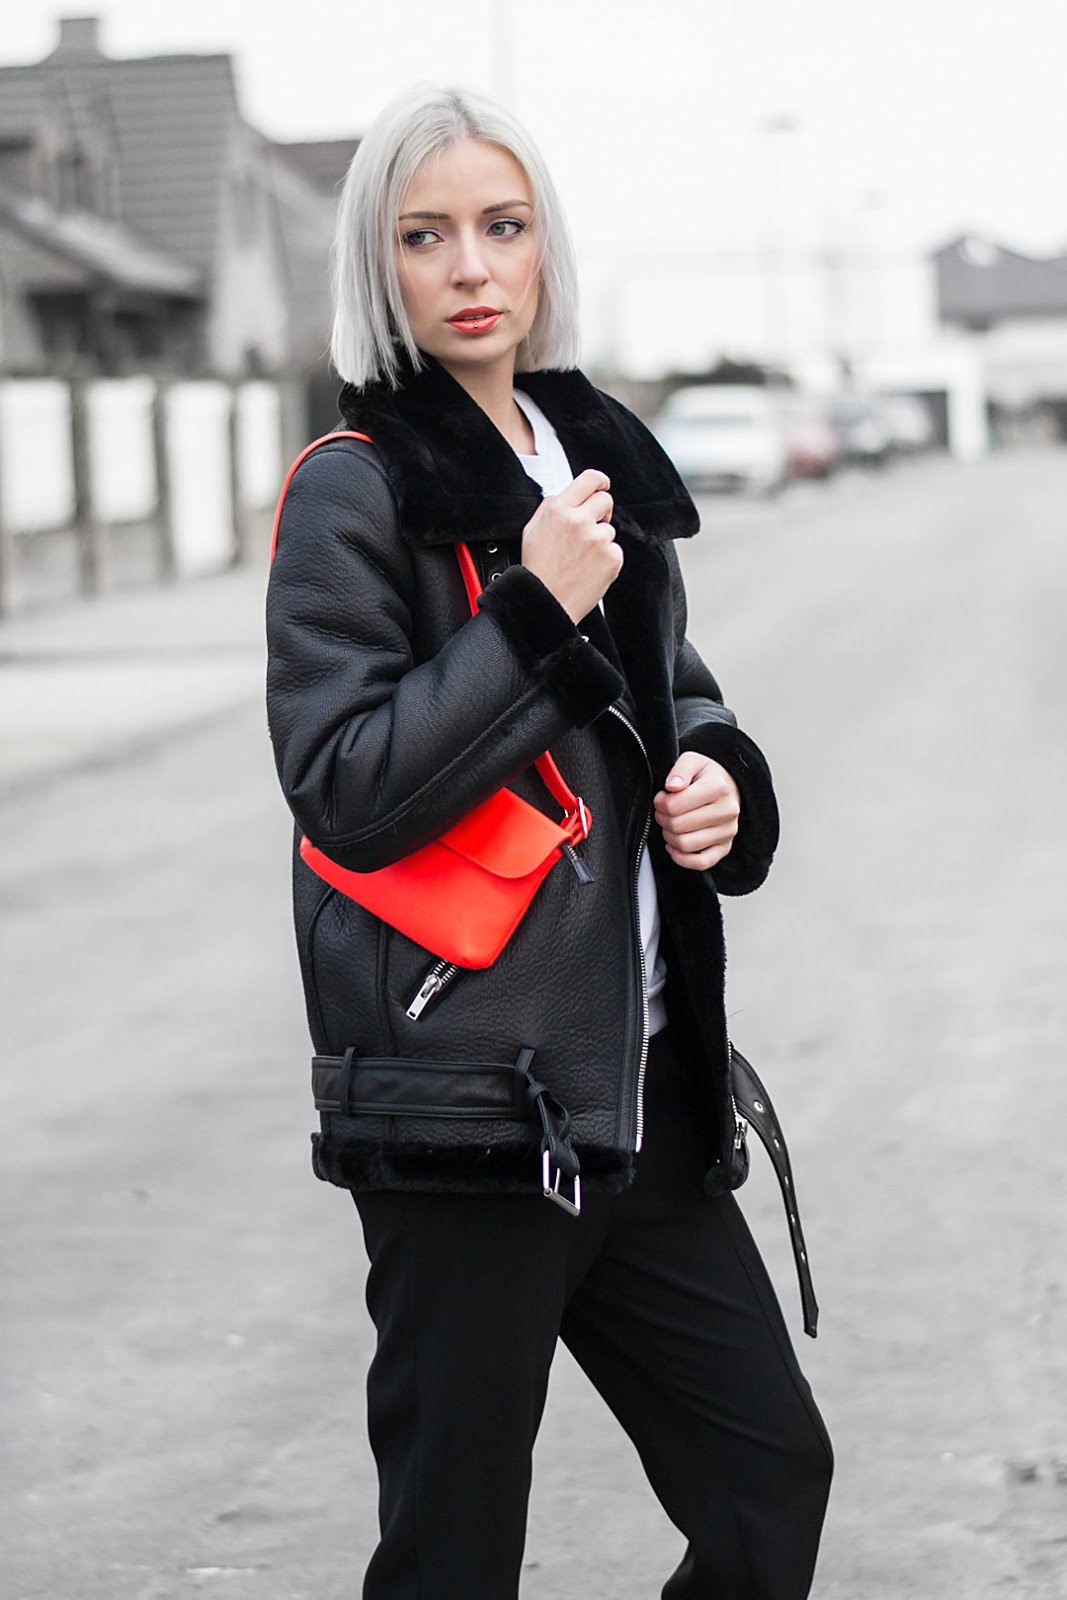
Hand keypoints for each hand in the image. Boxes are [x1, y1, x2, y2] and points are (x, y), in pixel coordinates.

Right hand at [521, 469, 622, 623]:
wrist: (546, 603)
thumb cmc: (538, 570)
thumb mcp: (533, 529)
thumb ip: (551, 506)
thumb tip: (568, 494)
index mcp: (559, 510)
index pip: (590, 479)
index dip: (600, 481)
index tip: (602, 486)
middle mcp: (579, 521)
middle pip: (605, 500)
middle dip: (599, 512)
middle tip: (588, 530)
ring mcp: (598, 539)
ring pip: (609, 529)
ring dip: (599, 540)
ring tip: (580, 558)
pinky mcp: (612, 557)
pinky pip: (615, 550)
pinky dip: (606, 559)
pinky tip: (588, 569)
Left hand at [654, 752, 740, 870]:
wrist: (728, 785)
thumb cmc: (706, 775)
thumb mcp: (692, 761)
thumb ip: (680, 770)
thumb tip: (672, 787)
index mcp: (717, 787)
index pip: (674, 805)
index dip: (660, 803)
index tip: (662, 798)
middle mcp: (727, 811)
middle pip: (678, 826)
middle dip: (662, 819)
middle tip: (663, 812)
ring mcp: (727, 831)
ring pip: (686, 845)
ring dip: (669, 837)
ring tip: (670, 825)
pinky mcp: (725, 847)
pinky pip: (701, 863)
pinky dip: (682, 858)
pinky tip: (675, 846)